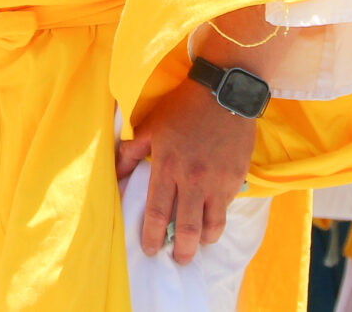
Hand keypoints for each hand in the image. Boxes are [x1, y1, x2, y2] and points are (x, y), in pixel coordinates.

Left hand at [116, 72, 255, 262]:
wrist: (223, 94)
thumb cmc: (182, 109)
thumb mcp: (150, 126)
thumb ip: (131, 152)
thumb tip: (115, 175)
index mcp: (167, 166)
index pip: (156, 212)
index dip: (151, 236)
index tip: (149, 249)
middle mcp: (192, 179)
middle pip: (186, 229)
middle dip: (180, 251)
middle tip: (177, 258)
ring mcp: (217, 181)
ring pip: (211, 226)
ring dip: (203, 241)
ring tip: (197, 245)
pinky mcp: (236, 179)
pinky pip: (226, 209)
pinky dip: (218, 219)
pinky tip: (211, 221)